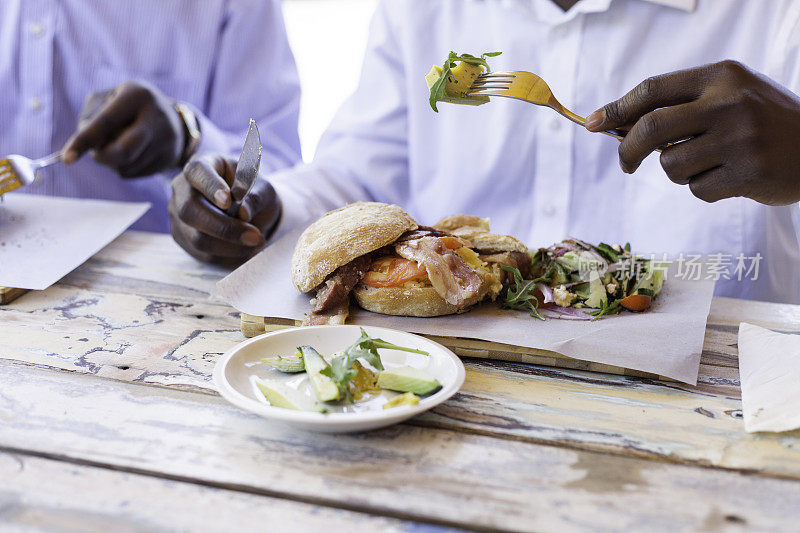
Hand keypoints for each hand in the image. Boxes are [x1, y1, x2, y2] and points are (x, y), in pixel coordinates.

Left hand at [62, 80, 184, 176]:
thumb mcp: (109, 99)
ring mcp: (166, 140)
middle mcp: (156, 117)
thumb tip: (87, 147)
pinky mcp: (169, 158)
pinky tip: (133, 154)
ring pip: (126, 166)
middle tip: (96, 155)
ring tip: (119, 145)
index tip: (66, 159)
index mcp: (137, 95)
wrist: (172, 118)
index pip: (106, 122)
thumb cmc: (128, 107)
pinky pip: (134, 174)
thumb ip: (90, 118)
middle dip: (103, 158)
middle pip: (124, 151)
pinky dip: (124, 167)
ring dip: (112, 162)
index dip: (84, 141)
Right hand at [169, 152, 280, 266]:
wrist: (247, 210)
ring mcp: (178, 215)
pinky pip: (203, 254)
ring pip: (197, 238)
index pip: (197, 172)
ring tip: (256, 242)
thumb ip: (256, 197)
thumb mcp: (263, 189)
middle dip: (224, 227)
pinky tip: (246, 250)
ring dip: (231, 246)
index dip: (210, 186)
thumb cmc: (253, 192)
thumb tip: (243, 212)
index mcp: (202, 165)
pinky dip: (229, 256)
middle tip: (255, 235)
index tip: (228, 201)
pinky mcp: (183, 237)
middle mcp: (182, 188)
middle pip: (190, 210)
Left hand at [585, 60, 799, 204]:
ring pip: (672, 165)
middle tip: (625, 163)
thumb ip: (680, 105)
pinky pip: (697, 190)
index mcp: (721, 76)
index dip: (617, 108)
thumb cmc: (762, 121)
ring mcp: (740, 138)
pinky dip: (704, 189)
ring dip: (678, 172)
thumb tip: (619, 126)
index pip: (653, 89)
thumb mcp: (729, 96)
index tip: (593, 123)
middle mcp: (730, 103)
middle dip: (627, 150)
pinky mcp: (748, 173)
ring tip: (709, 164)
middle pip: (651, 128)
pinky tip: (730, 177)